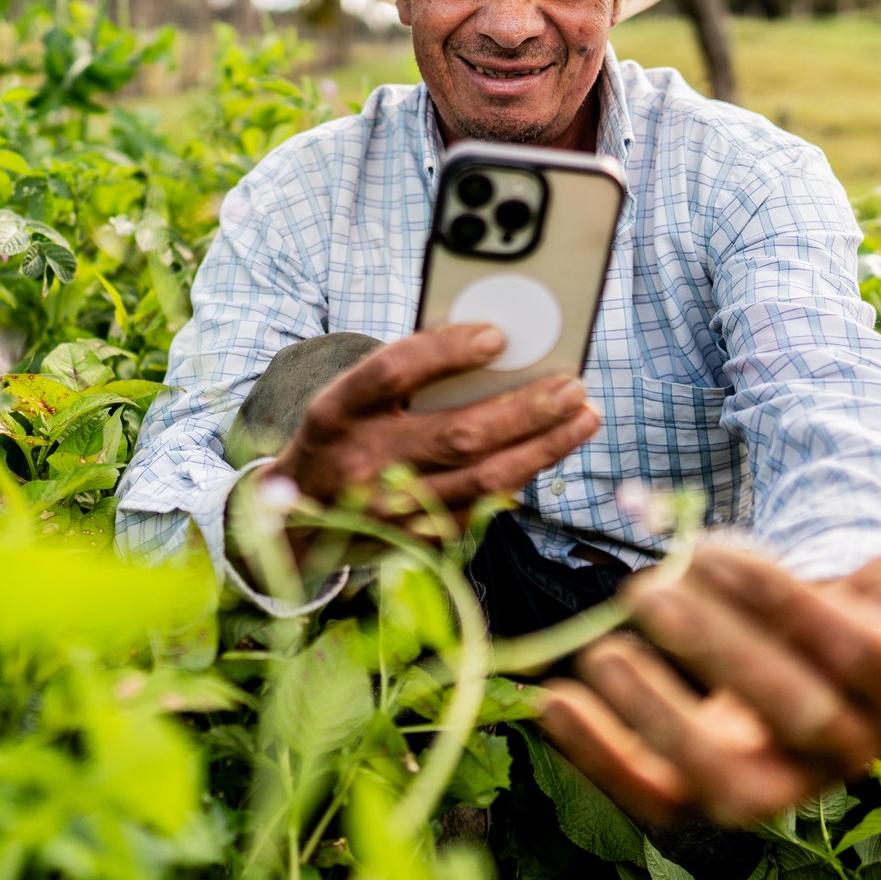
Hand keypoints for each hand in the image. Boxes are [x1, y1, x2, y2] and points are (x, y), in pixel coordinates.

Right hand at [270, 324, 600, 540]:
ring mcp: (391, 511)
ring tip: (582, 418)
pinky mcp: (416, 543)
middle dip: (526, 410)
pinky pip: (484, 508)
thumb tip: (492, 345)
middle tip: (573, 386)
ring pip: (484, 480)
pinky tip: (547, 452)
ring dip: (543, 448)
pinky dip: (521, 477)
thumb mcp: (350, 399)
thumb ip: (407, 375)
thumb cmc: (343, 439)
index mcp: (337, 413)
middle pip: (458, 435)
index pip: (393, 372)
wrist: (298, 524)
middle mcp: (362, 464)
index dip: (447, 351)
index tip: (498, 336)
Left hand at [538, 517, 880, 827]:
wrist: (840, 667)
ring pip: (723, 781)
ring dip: (654, 718)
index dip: (779, 599)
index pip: (844, 649)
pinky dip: (600, 760)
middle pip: (785, 712)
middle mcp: (846, 749)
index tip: (715, 546)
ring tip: (598, 651)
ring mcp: (778, 784)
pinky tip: (551, 701)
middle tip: (650, 586)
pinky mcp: (711, 797)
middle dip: (713, 648)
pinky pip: (657, 801)